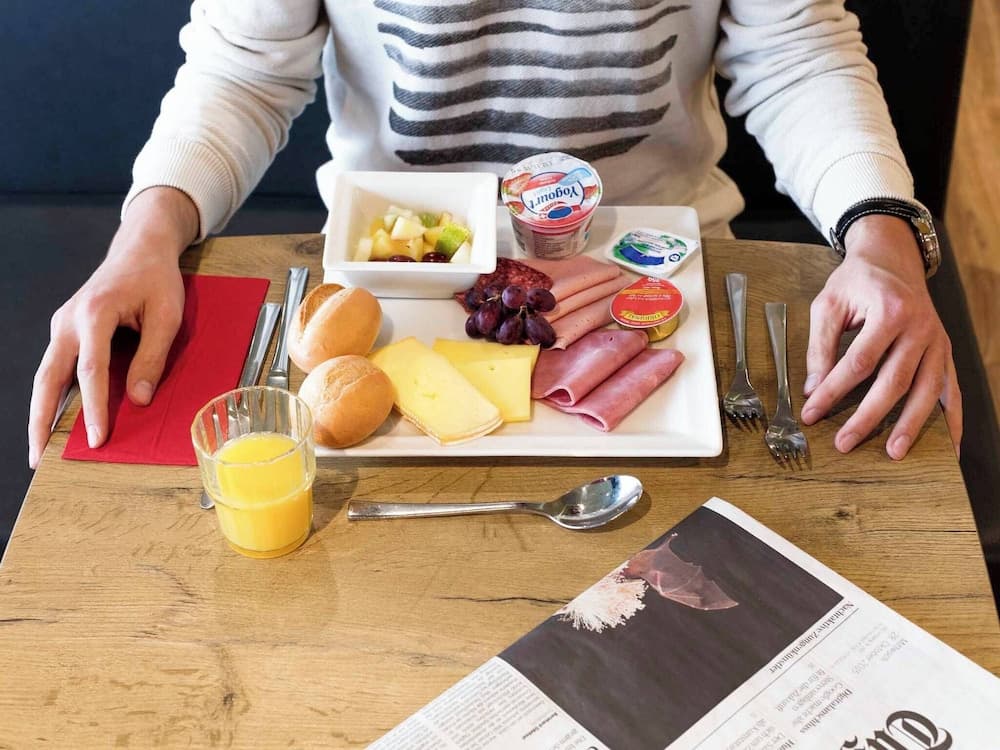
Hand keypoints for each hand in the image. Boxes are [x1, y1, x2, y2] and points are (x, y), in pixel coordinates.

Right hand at [28, 187, 198, 467]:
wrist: (139, 248)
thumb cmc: (156, 279)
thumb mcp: (167, 315)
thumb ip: (153, 357)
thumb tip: (139, 399)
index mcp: (95, 313)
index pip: (92, 370)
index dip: (94, 407)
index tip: (97, 438)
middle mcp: (69, 320)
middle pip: (48, 377)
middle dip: (41, 419)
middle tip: (37, 457)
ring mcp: (63, 325)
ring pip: (45, 375)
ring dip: (40, 411)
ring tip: (38, 448)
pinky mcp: (66, 330)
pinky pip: (56, 367)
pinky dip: (52, 395)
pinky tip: (55, 420)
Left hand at [800, 214, 961, 458]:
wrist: (893, 257)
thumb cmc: (857, 281)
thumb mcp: (829, 304)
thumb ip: (821, 346)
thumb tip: (814, 389)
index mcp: (890, 311)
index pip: (858, 362)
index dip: (833, 391)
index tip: (811, 413)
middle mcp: (921, 328)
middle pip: (894, 381)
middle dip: (868, 417)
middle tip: (844, 443)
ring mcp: (938, 341)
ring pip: (927, 390)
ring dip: (912, 425)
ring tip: (894, 453)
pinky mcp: (945, 351)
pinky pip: (952, 389)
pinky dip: (952, 419)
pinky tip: (950, 446)